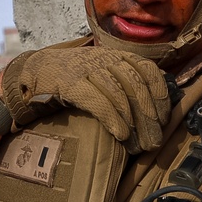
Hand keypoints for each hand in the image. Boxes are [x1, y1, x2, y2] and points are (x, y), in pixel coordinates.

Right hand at [0, 46, 171, 153]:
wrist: (36, 71)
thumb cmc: (76, 78)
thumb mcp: (103, 74)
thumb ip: (126, 84)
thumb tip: (155, 113)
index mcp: (117, 55)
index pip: (148, 70)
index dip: (160, 95)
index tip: (165, 119)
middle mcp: (105, 58)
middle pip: (137, 86)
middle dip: (149, 117)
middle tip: (154, 142)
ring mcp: (87, 69)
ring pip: (120, 95)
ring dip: (133, 123)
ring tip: (138, 146)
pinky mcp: (71, 82)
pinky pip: (98, 101)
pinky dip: (113, 119)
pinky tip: (121, 135)